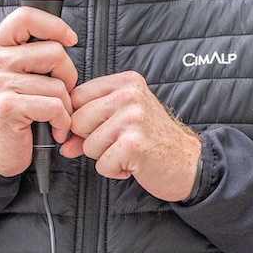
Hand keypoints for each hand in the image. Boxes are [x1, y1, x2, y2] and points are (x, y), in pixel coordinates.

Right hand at [0, 7, 78, 177]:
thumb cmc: (17, 111)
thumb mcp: (19, 74)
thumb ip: (34, 52)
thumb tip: (66, 37)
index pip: (26, 16)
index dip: (55, 25)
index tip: (69, 40)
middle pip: (54, 51)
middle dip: (67, 76)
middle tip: (59, 94)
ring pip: (58, 84)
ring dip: (66, 105)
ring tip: (54, 115)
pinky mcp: (7, 106)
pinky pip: (55, 106)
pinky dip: (63, 122)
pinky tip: (54, 129)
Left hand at [60, 71, 201, 201]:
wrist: (189, 163)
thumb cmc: (153, 140)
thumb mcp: (122, 121)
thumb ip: (89, 126)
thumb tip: (63, 144)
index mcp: (126, 82)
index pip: (77, 96)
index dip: (80, 119)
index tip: (99, 129)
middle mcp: (129, 95)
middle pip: (78, 120)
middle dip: (92, 139)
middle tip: (120, 142)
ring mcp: (133, 118)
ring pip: (87, 144)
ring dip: (105, 157)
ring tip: (129, 152)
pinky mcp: (133, 144)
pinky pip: (101, 164)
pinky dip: (114, 170)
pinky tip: (134, 163)